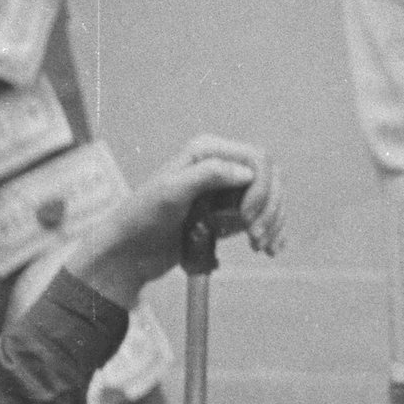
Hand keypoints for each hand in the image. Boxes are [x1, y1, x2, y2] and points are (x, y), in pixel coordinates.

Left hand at [53, 135, 284, 310]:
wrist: (129, 252)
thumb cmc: (141, 218)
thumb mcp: (170, 192)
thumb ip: (207, 175)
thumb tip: (248, 172)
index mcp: (207, 152)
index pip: (258, 159)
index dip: (262, 188)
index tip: (248, 219)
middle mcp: (220, 166)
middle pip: (270, 178)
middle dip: (271, 208)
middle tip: (258, 238)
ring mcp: (226, 191)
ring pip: (270, 199)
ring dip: (274, 222)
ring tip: (261, 247)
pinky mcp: (228, 214)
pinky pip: (262, 217)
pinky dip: (273, 231)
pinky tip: (272, 249)